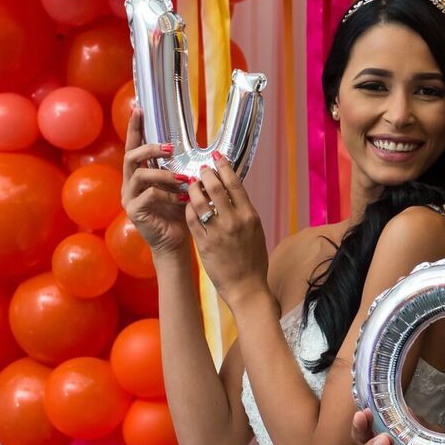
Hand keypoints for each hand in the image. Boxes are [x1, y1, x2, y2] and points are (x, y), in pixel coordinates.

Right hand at [121, 109, 191, 254]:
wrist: (175, 241)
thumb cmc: (179, 213)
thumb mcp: (180, 187)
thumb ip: (179, 170)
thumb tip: (194, 152)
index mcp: (139, 175)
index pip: (134, 146)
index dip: (136, 128)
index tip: (138, 108)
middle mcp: (129, 184)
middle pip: (131, 156)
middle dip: (150, 148)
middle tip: (171, 148)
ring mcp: (129, 197)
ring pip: (140, 175)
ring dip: (164, 174)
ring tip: (183, 178)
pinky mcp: (134, 211)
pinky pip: (147, 195)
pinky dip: (166, 194)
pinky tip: (181, 197)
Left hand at [185, 152, 269, 310]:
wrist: (246, 287)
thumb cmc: (253, 260)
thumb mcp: (256, 231)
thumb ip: (244, 212)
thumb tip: (234, 192)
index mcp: (249, 216)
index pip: (235, 184)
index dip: (224, 167)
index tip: (217, 158)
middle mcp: (233, 221)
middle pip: (214, 188)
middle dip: (205, 174)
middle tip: (201, 170)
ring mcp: (217, 232)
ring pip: (199, 201)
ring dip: (192, 189)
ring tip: (191, 185)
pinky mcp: (203, 243)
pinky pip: (191, 219)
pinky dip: (188, 208)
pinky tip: (188, 205)